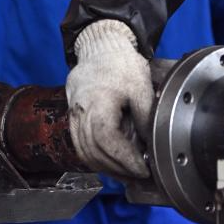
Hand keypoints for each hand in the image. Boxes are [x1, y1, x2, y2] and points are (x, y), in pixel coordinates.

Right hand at [66, 19, 153, 178]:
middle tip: (139, 176)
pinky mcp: (72, 118)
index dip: (124, 159)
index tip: (143, 168)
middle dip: (118, 168)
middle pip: (95, 151)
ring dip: (107, 168)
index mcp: (98, 101)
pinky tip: (111, 164)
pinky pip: (80, 145)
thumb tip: (150, 144)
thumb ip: (145, 116)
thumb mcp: (141, 86)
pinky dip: (95, 159)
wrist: (101, 47)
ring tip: (127, 175)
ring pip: (85, 152)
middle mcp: (80, 111)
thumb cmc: (121, 64)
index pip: (108, 140)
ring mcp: (73, 115)